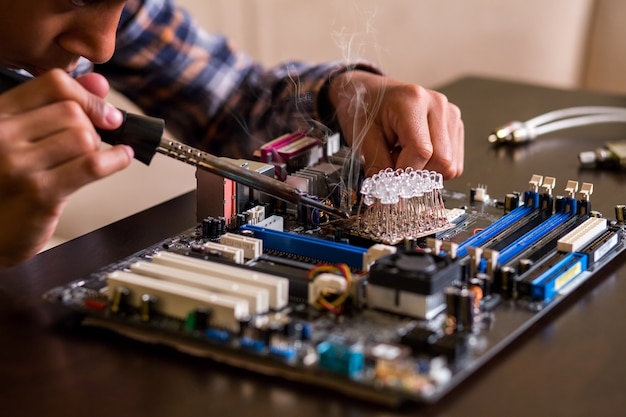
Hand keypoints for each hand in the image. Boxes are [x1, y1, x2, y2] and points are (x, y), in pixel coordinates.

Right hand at [0, 69, 132, 267]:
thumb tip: (99, 82)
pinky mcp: (41, 192)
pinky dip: (116, 159)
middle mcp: (2, 135)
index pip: (53, 84)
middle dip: (92, 127)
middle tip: (92, 144)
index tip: (104, 111)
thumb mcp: (21, 136)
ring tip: (87, 160)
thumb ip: (56, 105)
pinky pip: (92, 164)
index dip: (87, 95)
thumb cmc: (4, 184)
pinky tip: (121, 158)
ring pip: (85, 137)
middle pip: (73, 111)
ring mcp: (19, 164)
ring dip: (97, 147)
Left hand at [327, 70, 463, 177]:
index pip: (421, 151)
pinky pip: (454, 162)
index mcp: (412, 101)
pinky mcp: (455, 125)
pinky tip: (416, 155)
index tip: (390, 184)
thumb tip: (390, 194)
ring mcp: (450, 114)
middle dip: (416, 173)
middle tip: (394, 166)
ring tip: (403, 156)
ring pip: (451, 165)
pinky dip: (433, 167)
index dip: (405, 174)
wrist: (371, 92)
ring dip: (425, 171)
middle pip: (442, 160)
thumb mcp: (362, 137)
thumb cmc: (365, 110)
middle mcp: (437, 105)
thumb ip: (378, 165)